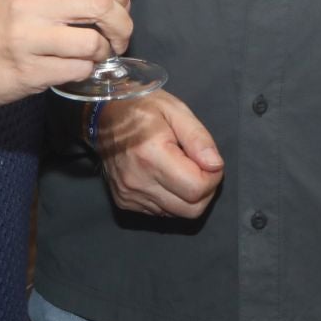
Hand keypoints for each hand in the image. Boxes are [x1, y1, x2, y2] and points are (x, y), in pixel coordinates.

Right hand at [0, 0, 130, 113]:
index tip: (120, 3)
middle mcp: (33, 4)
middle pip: (102, 3)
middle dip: (123, 24)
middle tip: (119, 37)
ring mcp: (29, 39)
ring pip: (93, 42)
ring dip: (105, 52)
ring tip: (97, 55)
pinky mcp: (30, 72)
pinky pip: (78, 70)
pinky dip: (86, 71)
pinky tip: (75, 68)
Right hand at [96, 89, 223, 218]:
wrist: (104, 115)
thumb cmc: (143, 107)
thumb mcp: (176, 110)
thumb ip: (198, 138)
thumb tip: (216, 166)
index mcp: (151, 155)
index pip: (196, 188)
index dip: (213, 177)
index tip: (210, 161)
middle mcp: (138, 181)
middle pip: (191, 209)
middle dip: (205, 190)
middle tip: (201, 167)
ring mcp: (129, 195)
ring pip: (178, 213)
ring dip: (188, 196)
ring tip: (182, 169)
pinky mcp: (125, 202)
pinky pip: (161, 212)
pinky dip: (171, 198)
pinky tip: (165, 177)